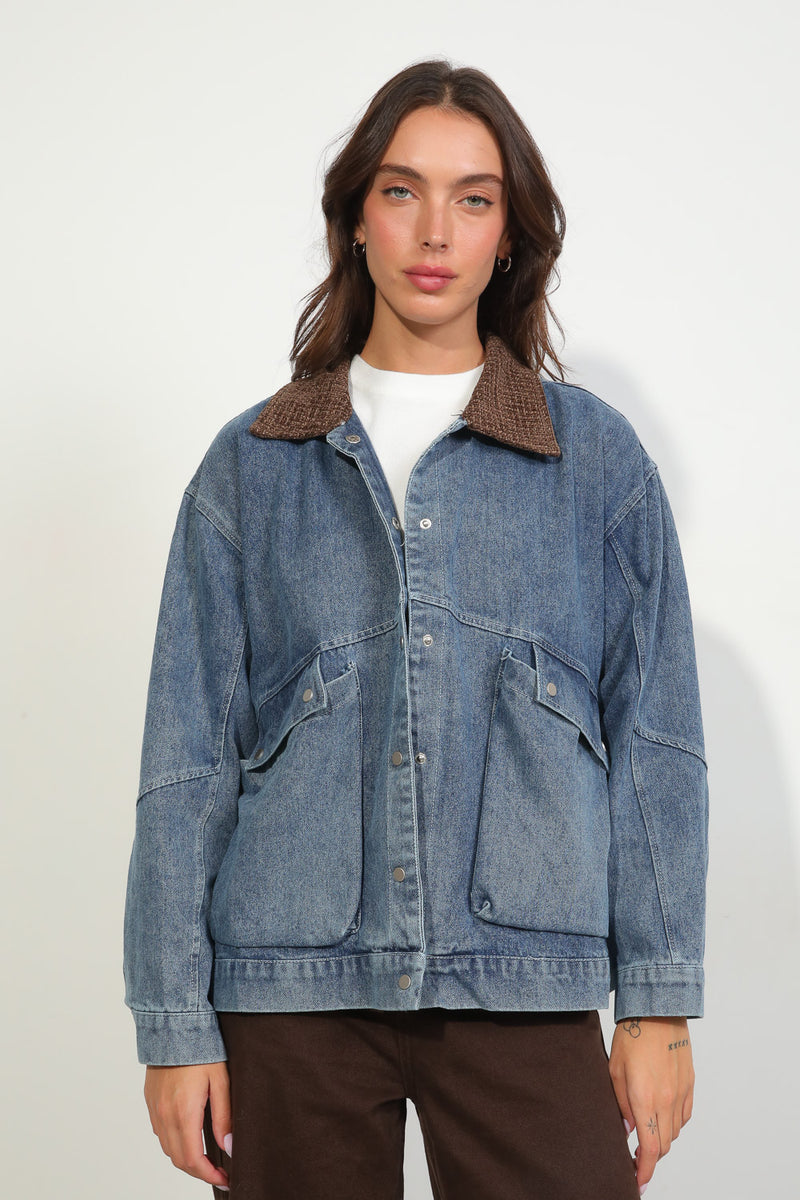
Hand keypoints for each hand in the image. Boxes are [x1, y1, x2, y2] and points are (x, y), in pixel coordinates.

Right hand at [144, 1061, 231, 1189]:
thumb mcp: (221, 1081)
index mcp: (183, 1112)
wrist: (174, 1025)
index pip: (192, 1160)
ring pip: (168, 1149)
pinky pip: (161, 1133)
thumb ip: (224, 1117)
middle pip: (178, 1160)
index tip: (225, 1179)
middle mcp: (164, 1115)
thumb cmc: (202, 1049)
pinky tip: (190, 1138)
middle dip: (199, 1172)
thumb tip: (228, 1148)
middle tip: (220, 1173)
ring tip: (208, 1159)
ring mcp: (154, 1109)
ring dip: (186, 1160)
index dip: (209, 1176)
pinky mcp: (151, 1101)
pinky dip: (175, 1144)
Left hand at [608, 1016, 694, 1193]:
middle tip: (636, 1159)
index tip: (637, 1181)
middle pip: (662, 1146)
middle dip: (649, 1158)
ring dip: (661, 1138)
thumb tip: (628, 1130)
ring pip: (674, 1132)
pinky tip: (662, 1115)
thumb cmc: (632, 1036)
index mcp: (645, 1099)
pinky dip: (673, 1123)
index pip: (648, 1149)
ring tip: (646, 1132)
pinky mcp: (690, 1084)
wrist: (658, 1009)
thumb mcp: (614, 1070)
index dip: (643, 1170)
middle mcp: (667, 1100)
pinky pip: (684, 1116)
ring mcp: (682, 1093)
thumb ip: (620, 1104)